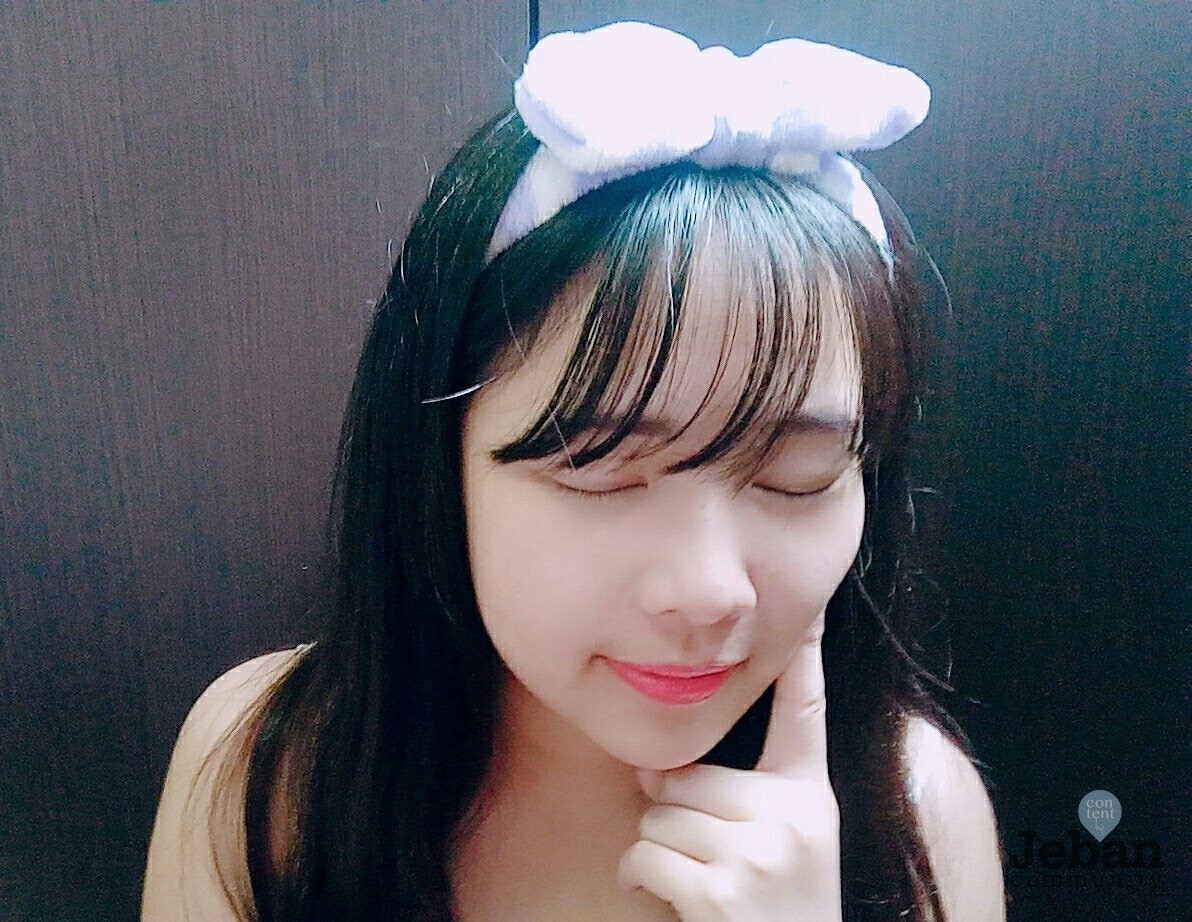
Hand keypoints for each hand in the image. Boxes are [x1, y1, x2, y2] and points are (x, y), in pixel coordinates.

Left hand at [616, 623, 842, 920]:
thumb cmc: (773, 910)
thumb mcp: (781, 845)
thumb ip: (738, 797)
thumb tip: (651, 766)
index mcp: (811, 798)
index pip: (807, 714)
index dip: (805, 659)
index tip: (808, 610)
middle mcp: (795, 818)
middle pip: (687, 774)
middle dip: (673, 814)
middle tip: (703, 857)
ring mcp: (761, 854)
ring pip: (659, 814)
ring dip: (655, 851)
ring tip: (692, 882)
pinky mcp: (722, 892)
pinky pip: (644, 854)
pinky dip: (638, 879)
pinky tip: (667, 902)